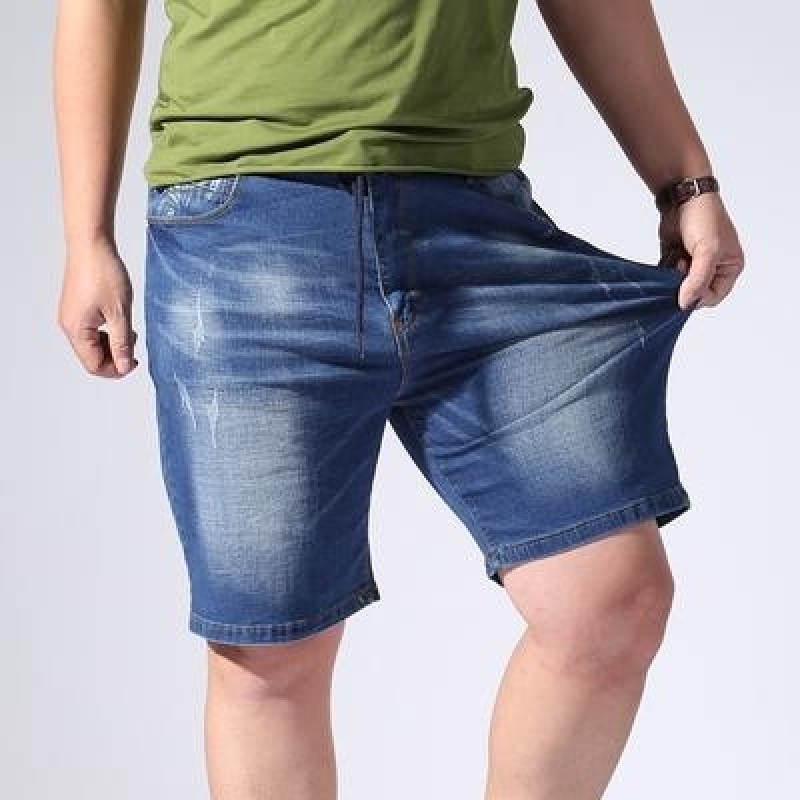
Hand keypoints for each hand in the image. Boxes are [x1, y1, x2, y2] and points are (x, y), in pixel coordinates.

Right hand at [57, 236, 138, 377]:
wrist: (91, 244)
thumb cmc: (103, 273)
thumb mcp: (120, 313)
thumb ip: (122, 343)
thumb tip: (123, 366)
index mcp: (76, 330)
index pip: (93, 365)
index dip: (116, 369)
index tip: (134, 362)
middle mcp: (69, 325)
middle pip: (91, 357)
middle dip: (114, 357)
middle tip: (133, 347)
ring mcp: (71, 316)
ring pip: (91, 344)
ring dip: (111, 344)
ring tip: (129, 332)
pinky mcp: (76, 307)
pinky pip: (90, 330)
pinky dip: (106, 332)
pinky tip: (120, 322)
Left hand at [658, 192, 744, 310]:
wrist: (682, 196)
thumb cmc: (703, 217)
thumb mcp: (707, 252)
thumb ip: (698, 281)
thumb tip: (686, 304)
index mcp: (730, 267)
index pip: (714, 297)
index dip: (699, 297)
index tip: (685, 290)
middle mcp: (715, 267)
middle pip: (695, 293)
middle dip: (685, 285)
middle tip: (682, 267)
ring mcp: (694, 264)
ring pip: (680, 286)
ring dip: (674, 278)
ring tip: (678, 258)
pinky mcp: (677, 259)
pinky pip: (669, 277)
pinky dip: (666, 272)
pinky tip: (671, 256)